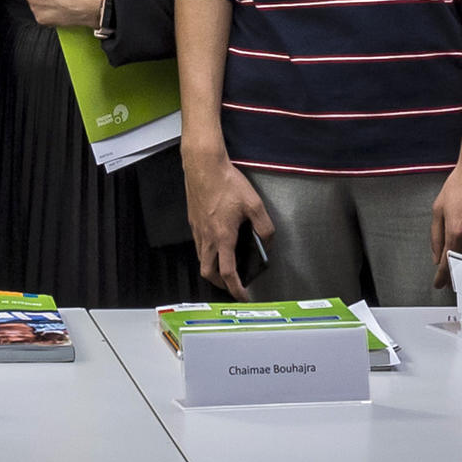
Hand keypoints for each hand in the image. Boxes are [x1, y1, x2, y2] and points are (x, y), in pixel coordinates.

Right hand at [185, 155, 273, 297]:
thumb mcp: (254, 204)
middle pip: (208, 272)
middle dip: (219, 284)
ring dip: (212, 270)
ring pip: (201, 259)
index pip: (227, 272)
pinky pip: (198, 245)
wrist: (203, 166)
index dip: (236, 288)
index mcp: (223, 237)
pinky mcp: (193, 221)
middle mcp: (207, 237)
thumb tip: (268, 242)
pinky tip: (216, 246)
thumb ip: (264, 227)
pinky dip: (206, 254)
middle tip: (232, 286)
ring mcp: (198, 230)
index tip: (243, 296)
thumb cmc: (226, 183)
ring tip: (224, 269)